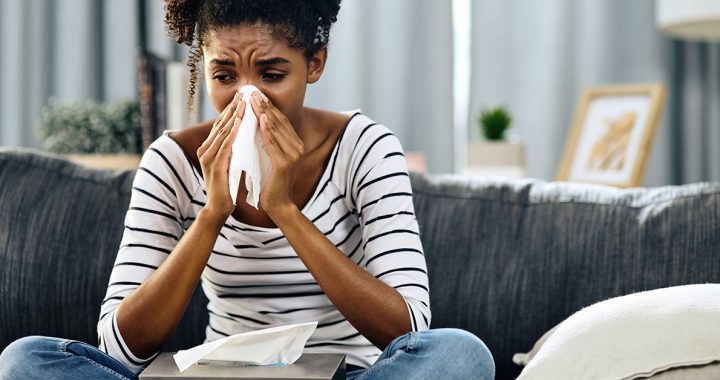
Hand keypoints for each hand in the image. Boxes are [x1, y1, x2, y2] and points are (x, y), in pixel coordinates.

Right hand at [197, 92, 244, 220]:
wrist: (219, 208)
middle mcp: (205, 150)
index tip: (243, 97)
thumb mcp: (230, 163)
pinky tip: (240, 125)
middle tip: (243, 93)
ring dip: (233, 117)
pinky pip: (225, 146)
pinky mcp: (215, 167)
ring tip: (243, 104)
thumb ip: (232, 149)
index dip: (232, 110)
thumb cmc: (227, 187)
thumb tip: (243, 135)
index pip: (221, 125)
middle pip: (220, 124)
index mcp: (209, 148)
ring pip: (222, 132)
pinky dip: (232, 134)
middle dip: (232, 108)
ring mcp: (208, 158)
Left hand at [250, 91, 303, 218]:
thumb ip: (268, 142)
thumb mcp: (269, 157)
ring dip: (264, 113)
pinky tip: (261, 119)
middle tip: (253, 91)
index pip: (280, 120)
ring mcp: (293, 155)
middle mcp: (296, 147)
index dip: (268, 106)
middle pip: (279, 121)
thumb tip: (257, 123)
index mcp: (294, 144)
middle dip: (265, 105)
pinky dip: (267, 130)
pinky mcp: (285, 163)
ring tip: (253, 100)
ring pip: (276, 129)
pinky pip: (274, 143)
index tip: (255, 94)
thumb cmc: (270, 181)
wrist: (277, 204)